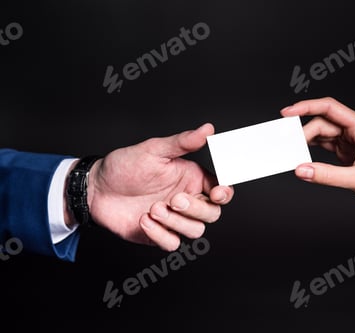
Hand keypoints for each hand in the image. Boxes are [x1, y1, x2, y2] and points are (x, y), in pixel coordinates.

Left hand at [75, 123, 233, 250]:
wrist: (96, 189)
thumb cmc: (125, 166)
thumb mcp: (154, 150)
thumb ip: (183, 142)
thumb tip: (208, 129)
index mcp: (192, 179)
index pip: (221, 191)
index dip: (224, 194)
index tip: (216, 193)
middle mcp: (187, 200)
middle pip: (212, 214)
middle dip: (195, 209)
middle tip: (174, 199)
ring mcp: (173, 220)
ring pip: (195, 231)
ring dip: (176, 222)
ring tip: (153, 209)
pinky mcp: (158, 235)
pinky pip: (172, 244)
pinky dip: (160, 234)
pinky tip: (144, 220)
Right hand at [281, 97, 354, 214]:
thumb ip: (326, 175)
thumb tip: (301, 170)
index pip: (329, 108)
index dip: (306, 107)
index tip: (288, 112)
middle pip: (322, 122)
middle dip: (304, 133)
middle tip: (289, 147)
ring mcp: (350, 140)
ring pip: (321, 133)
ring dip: (307, 141)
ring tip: (293, 150)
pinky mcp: (346, 151)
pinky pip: (324, 144)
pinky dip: (312, 149)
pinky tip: (303, 155)